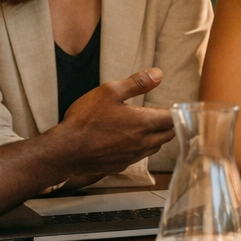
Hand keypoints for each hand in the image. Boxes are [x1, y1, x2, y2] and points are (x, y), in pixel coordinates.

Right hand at [56, 69, 174, 175]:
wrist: (66, 150)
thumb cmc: (86, 119)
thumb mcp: (110, 91)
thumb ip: (137, 82)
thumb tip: (158, 74)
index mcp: (144, 123)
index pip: (172, 119)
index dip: (174, 112)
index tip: (171, 106)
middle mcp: (143, 143)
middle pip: (168, 135)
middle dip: (168, 125)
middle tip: (161, 115)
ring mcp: (133, 156)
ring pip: (155, 147)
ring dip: (156, 137)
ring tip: (146, 127)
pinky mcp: (122, 165)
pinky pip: (139, 156)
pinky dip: (141, 148)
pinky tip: (129, 140)